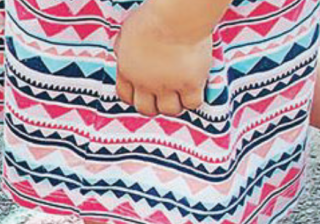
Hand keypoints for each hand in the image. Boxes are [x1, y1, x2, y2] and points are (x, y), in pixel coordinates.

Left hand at [113, 0, 215, 116]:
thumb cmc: (153, 17)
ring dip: (175, 105)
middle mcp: (145, 83)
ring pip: (170, 110)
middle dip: (154, 106)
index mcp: (127, 70)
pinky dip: (195, 99)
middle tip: (164, 97)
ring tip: (182, 95)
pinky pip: (193, 103)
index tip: (144, 94)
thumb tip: (123, 52)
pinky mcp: (190, 84)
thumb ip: (124, 47)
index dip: (134, 98)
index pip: (125, 95)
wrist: (175, 18)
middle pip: (146, 109)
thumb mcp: (128, 32)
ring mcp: (167, 85)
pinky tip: (197, 89)